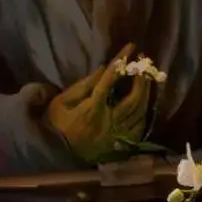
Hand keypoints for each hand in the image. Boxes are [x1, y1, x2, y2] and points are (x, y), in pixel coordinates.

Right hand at [45, 46, 152, 164]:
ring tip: (146, 79)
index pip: (111, 79)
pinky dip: (144, 112)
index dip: (122, 61)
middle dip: (141, 79)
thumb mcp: (61, 102)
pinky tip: (144, 102)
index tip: (131, 47)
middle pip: (133, 98)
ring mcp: (117, 134)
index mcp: (92, 109)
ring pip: (140, 112)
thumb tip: (103, 69)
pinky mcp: (120, 144)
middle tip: (144, 64)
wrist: (55, 154)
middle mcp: (109, 121)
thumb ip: (83, 86)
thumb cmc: (55, 124)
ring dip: (146, 93)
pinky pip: (140, 127)